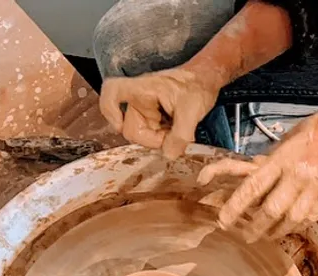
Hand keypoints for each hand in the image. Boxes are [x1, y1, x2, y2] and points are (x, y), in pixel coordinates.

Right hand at [100, 66, 223, 158]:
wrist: (207, 79)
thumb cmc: (198, 85)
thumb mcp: (192, 110)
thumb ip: (180, 135)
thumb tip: (168, 154)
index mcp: (142, 89)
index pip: (112, 92)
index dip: (109, 110)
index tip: (122, 126)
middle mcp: (139, 99)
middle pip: (130, 129)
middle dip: (151, 139)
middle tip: (173, 136)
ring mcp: (146, 109)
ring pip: (143, 135)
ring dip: (160, 140)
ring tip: (178, 131)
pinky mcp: (155, 117)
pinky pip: (153, 134)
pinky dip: (164, 138)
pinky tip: (178, 131)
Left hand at [197, 109, 317, 241]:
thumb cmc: (315, 132)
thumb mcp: (287, 141)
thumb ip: (270, 161)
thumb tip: (248, 176)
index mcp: (280, 159)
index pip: (252, 187)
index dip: (235, 207)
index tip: (223, 221)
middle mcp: (296, 175)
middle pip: (271, 210)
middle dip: (256, 227)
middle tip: (246, 236)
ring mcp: (314, 187)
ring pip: (291, 219)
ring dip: (277, 231)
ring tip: (266, 236)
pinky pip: (310, 217)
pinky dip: (298, 226)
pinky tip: (289, 228)